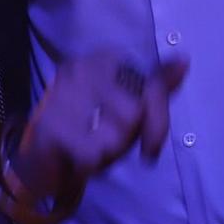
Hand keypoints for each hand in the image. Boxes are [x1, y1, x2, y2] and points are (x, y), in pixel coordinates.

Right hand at [18, 51, 190, 198]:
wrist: (38, 156)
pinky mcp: (53, 123)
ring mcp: (65, 93)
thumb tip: (185, 60)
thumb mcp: (126, 103)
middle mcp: (83, 67)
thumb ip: (154, 85)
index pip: (149, 85)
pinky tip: (78, 160)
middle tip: (107, 145)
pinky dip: (90, 166)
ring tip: (91, 148)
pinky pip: (91, 154)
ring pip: (114, 134)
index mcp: (105, 58)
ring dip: (108, 153)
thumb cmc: (89, 127)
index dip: (156, 121)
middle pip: (133, 113)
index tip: (151, 150)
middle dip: (126, 139)